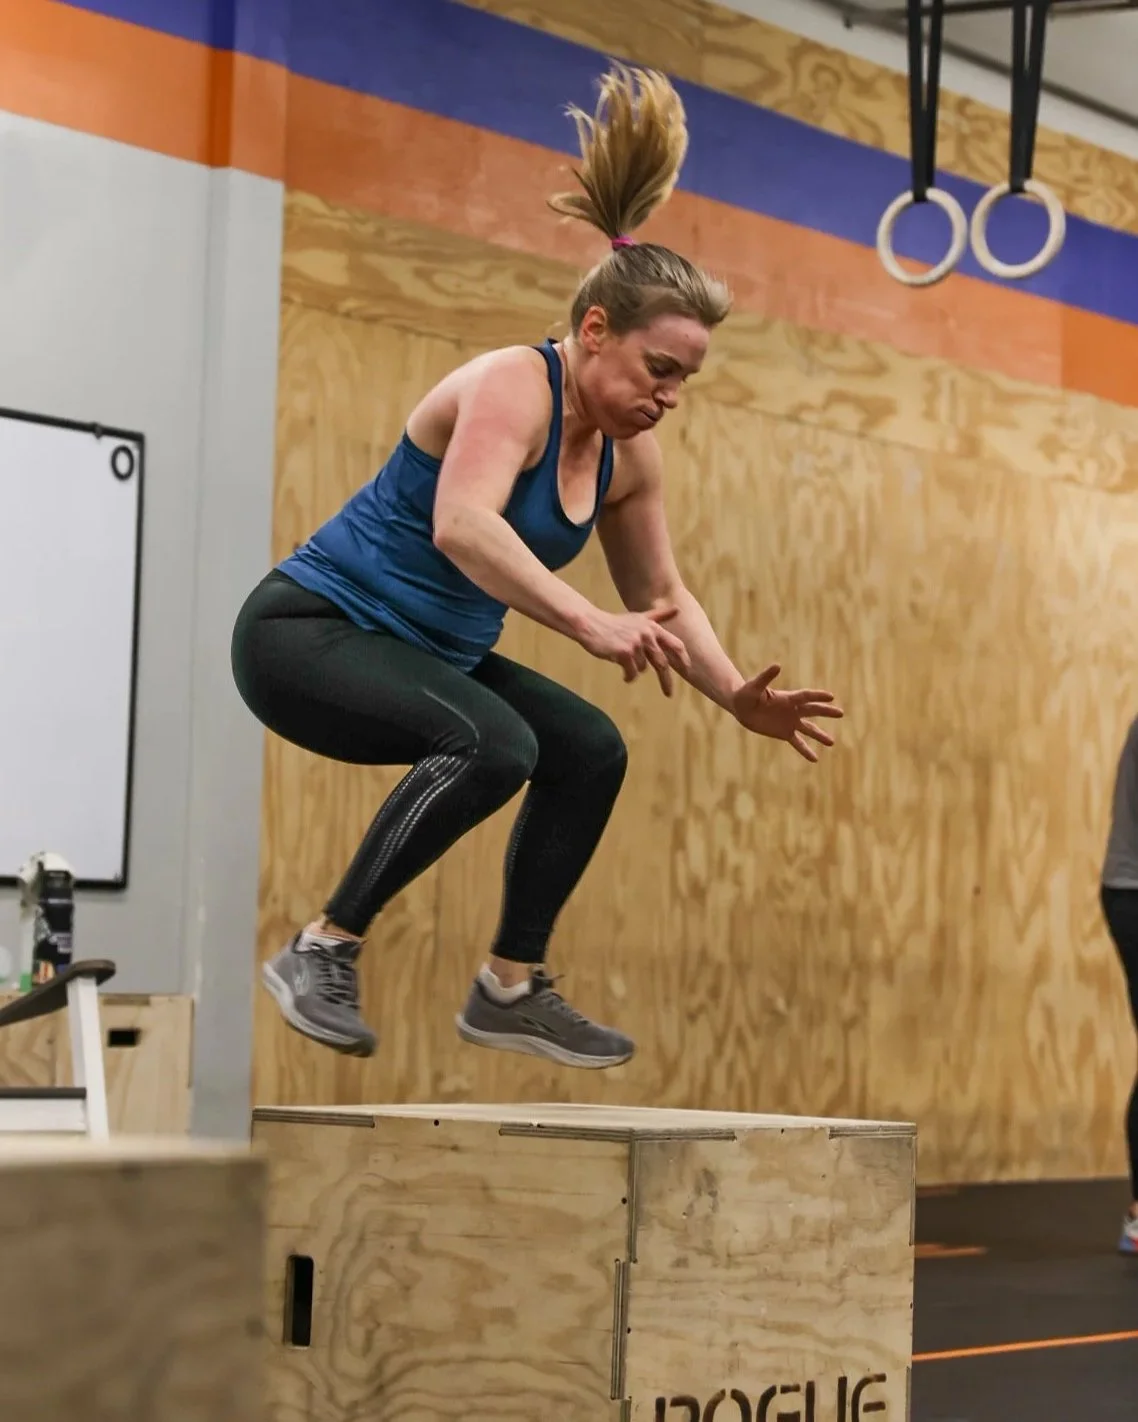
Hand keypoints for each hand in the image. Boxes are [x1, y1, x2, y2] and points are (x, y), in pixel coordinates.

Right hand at [576, 602, 691, 695]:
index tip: (687, 670)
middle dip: (666, 680)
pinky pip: (632, 673)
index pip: (676, 644)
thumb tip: (678, 609)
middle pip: (662, 662)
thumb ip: (659, 615)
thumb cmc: (615, 623)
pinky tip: (624, 675)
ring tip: (624, 663)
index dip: (683, 658)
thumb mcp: (639, 617)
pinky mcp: (624, 653)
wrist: (591, 625)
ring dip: (635, 670)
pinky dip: (628, 676)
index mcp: (653, 627)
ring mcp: (636, 643)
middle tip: (669, 693)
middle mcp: (647, 634)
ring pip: (642, 668)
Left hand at [731, 664, 843, 761]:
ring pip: (809, 729)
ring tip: (832, 743)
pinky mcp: (784, 733)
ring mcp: (790, 722)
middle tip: (840, 713)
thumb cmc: (746, 693)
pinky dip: (806, 751)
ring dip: (820, 735)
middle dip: (826, 712)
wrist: (741, 707)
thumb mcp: (755, 686)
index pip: (805, 696)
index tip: (831, 697)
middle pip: (812, 710)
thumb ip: (766, 677)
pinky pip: (798, 742)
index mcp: (787, 698)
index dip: (817, 696)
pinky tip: (815, 759)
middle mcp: (792, 710)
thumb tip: (777, 665)